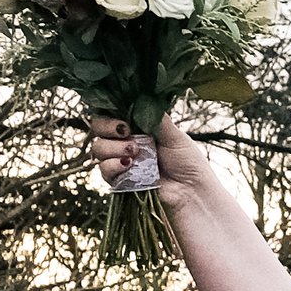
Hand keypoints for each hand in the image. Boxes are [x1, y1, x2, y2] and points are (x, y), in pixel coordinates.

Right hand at [87, 105, 208, 206]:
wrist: (192, 193)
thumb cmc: (188, 163)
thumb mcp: (174, 135)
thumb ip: (154, 118)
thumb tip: (138, 97)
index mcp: (138, 127)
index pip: (112, 113)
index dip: (111, 115)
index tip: (125, 122)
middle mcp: (126, 142)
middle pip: (98, 128)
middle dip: (108, 128)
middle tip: (127, 133)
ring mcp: (121, 161)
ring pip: (98, 148)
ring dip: (114, 149)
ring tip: (136, 153)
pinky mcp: (120, 180)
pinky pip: (104, 170)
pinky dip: (113, 166)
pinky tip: (129, 166)